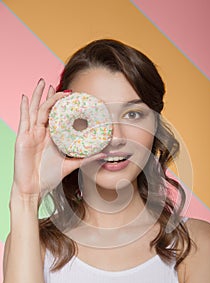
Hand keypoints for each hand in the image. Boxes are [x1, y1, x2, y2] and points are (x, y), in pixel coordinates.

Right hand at [12, 79, 102, 198]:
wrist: (34, 189)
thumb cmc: (47, 177)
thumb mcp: (70, 165)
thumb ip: (86, 159)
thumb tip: (104, 154)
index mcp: (50, 137)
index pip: (55, 116)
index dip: (61, 105)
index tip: (71, 96)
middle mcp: (40, 133)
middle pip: (44, 109)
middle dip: (49, 96)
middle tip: (56, 85)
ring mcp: (31, 135)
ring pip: (35, 110)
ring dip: (39, 96)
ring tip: (43, 83)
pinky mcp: (23, 139)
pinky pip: (24, 120)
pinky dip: (25, 108)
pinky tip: (26, 97)